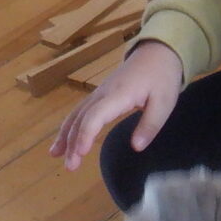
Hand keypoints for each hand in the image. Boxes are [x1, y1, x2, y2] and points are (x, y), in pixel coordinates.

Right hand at [49, 40, 183, 170]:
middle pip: (82, 118)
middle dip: (72, 142)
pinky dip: (69, 126)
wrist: (157, 53)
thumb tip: (136, 147)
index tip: (80, 153)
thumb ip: (150, 125)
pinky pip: (80, 111)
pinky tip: (64, 139)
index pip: (96, 115)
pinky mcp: (99, 95)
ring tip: (55, 155)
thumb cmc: (162, 78)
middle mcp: (103, 93)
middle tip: (69, 167)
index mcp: (119, 94)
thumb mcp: (165, 102)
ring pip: (77, 114)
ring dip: (65, 135)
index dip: (86, 134)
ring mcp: (99, 93)